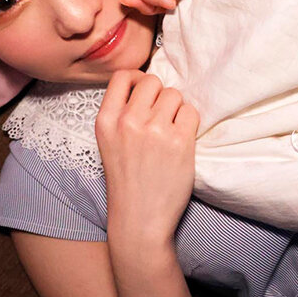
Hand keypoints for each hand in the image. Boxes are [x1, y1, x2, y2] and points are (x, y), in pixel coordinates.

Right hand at [95, 70, 199, 248]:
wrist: (139, 220)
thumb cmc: (127, 182)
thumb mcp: (109, 143)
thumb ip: (121, 114)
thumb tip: (148, 86)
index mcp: (106, 121)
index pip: (122, 76)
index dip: (138, 79)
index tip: (145, 94)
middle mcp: (128, 121)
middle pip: (152, 81)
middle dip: (160, 95)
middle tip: (161, 118)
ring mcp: (155, 131)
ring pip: (174, 95)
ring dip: (176, 109)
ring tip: (171, 132)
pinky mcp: (180, 142)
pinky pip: (191, 112)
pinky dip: (190, 122)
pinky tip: (182, 141)